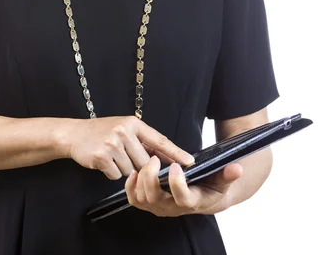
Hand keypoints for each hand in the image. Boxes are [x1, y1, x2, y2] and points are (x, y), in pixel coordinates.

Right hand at [60, 116, 194, 179]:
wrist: (75, 134)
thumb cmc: (102, 132)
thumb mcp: (124, 128)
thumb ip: (143, 141)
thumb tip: (166, 158)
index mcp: (133, 123)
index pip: (159, 140)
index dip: (176, 152)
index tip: (190, 161)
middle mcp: (124, 131)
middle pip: (145, 161)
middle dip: (139, 165)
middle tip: (125, 156)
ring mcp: (112, 144)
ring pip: (131, 170)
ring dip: (123, 168)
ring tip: (112, 156)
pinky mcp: (102, 157)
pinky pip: (117, 175)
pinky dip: (112, 172)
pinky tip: (104, 161)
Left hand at [125, 155, 242, 216]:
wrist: (203, 196)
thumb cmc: (212, 185)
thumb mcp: (223, 179)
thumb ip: (228, 174)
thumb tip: (237, 169)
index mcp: (193, 201)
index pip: (183, 198)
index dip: (178, 183)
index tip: (177, 165)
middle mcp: (173, 208)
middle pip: (156, 198)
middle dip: (152, 177)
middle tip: (155, 158)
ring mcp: (160, 207)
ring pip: (142, 198)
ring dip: (141, 179)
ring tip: (147, 160)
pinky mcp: (149, 202)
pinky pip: (134, 199)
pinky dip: (130, 186)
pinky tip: (134, 171)